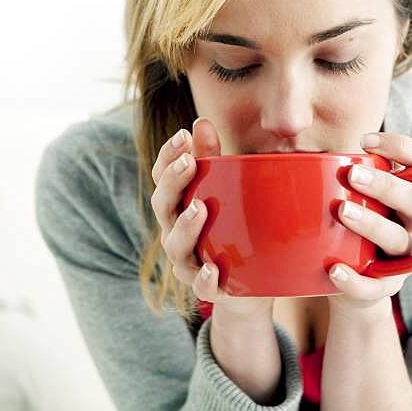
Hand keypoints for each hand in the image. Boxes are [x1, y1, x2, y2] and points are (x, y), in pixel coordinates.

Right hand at [149, 116, 274, 320]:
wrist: (249, 287)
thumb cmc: (231, 229)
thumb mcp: (224, 191)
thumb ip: (213, 158)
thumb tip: (202, 121)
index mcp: (178, 205)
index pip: (162, 177)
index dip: (167, 156)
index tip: (183, 135)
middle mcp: (175, 233)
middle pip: (162, 207)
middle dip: (172, 183)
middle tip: (187, 162)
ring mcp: (189, 263)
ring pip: (176, 246)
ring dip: (185, 227)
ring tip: (199, 208)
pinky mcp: (210, 289)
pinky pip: (202, 288)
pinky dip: (205, 279)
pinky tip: (213, 269)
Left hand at [328, 131, 411, 314]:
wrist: (350, 282)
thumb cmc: (350, 225)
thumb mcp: (352, 196)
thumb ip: (335, 170)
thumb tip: (284, 132)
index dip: (405, 148)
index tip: (366, 140)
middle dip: (385, 185)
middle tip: (351, 174)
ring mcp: (407, 257)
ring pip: (399, 239)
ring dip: (372, 224)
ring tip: (341, 212)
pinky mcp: (389, 287)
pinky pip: (377, 286)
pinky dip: (357, 280)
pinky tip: (334, 269)